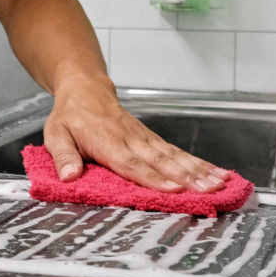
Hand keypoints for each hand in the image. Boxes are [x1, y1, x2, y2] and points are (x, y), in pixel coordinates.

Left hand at [42, 73, 230, 192]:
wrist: (85, 87)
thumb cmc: (71, 114)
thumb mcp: (55, 134)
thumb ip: (63, 156)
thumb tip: (69, 176)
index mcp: (107, 141)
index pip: (132, 163)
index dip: (153, 177)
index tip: (174, 189)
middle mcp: (131, 139)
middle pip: (162, 160)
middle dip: (188, 177)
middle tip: (209, 189)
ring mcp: (144, 137)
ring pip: (174, 155)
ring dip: (199, 170)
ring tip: (219, 183)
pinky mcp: (151, 138)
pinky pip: (176, 151)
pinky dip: (197, 162)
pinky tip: (214, 172)